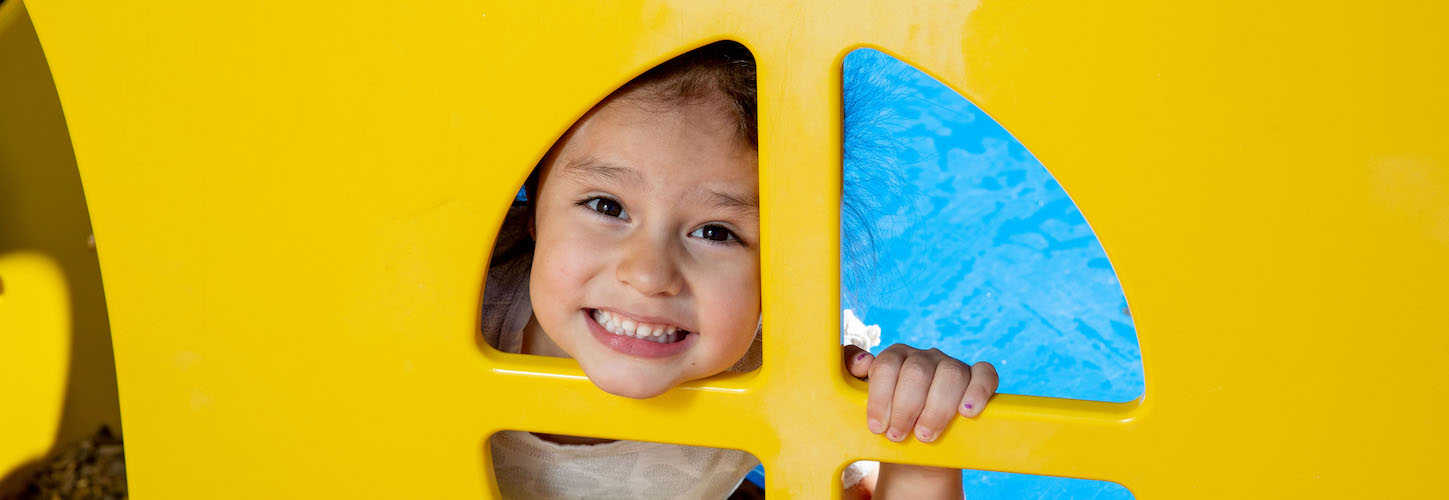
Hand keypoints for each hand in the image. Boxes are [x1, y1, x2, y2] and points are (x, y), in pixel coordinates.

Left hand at [844, 343, 997, 442]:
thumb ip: (848, 375)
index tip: (876, 426)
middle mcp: (924, 357)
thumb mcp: (859, 402)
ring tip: (924, 435)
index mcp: (895, 357)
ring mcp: (952, 366)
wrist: (913, 449)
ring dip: (936, 409)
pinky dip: (978, 391)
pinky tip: (967, 412)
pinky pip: (985, 374)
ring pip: (950, 375)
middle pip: (917, 371)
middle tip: (897, 435)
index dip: (880, 397)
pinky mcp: (977, 379)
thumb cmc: (886, 421)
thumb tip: (861, 363)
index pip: (887, 365)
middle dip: (906, 408)